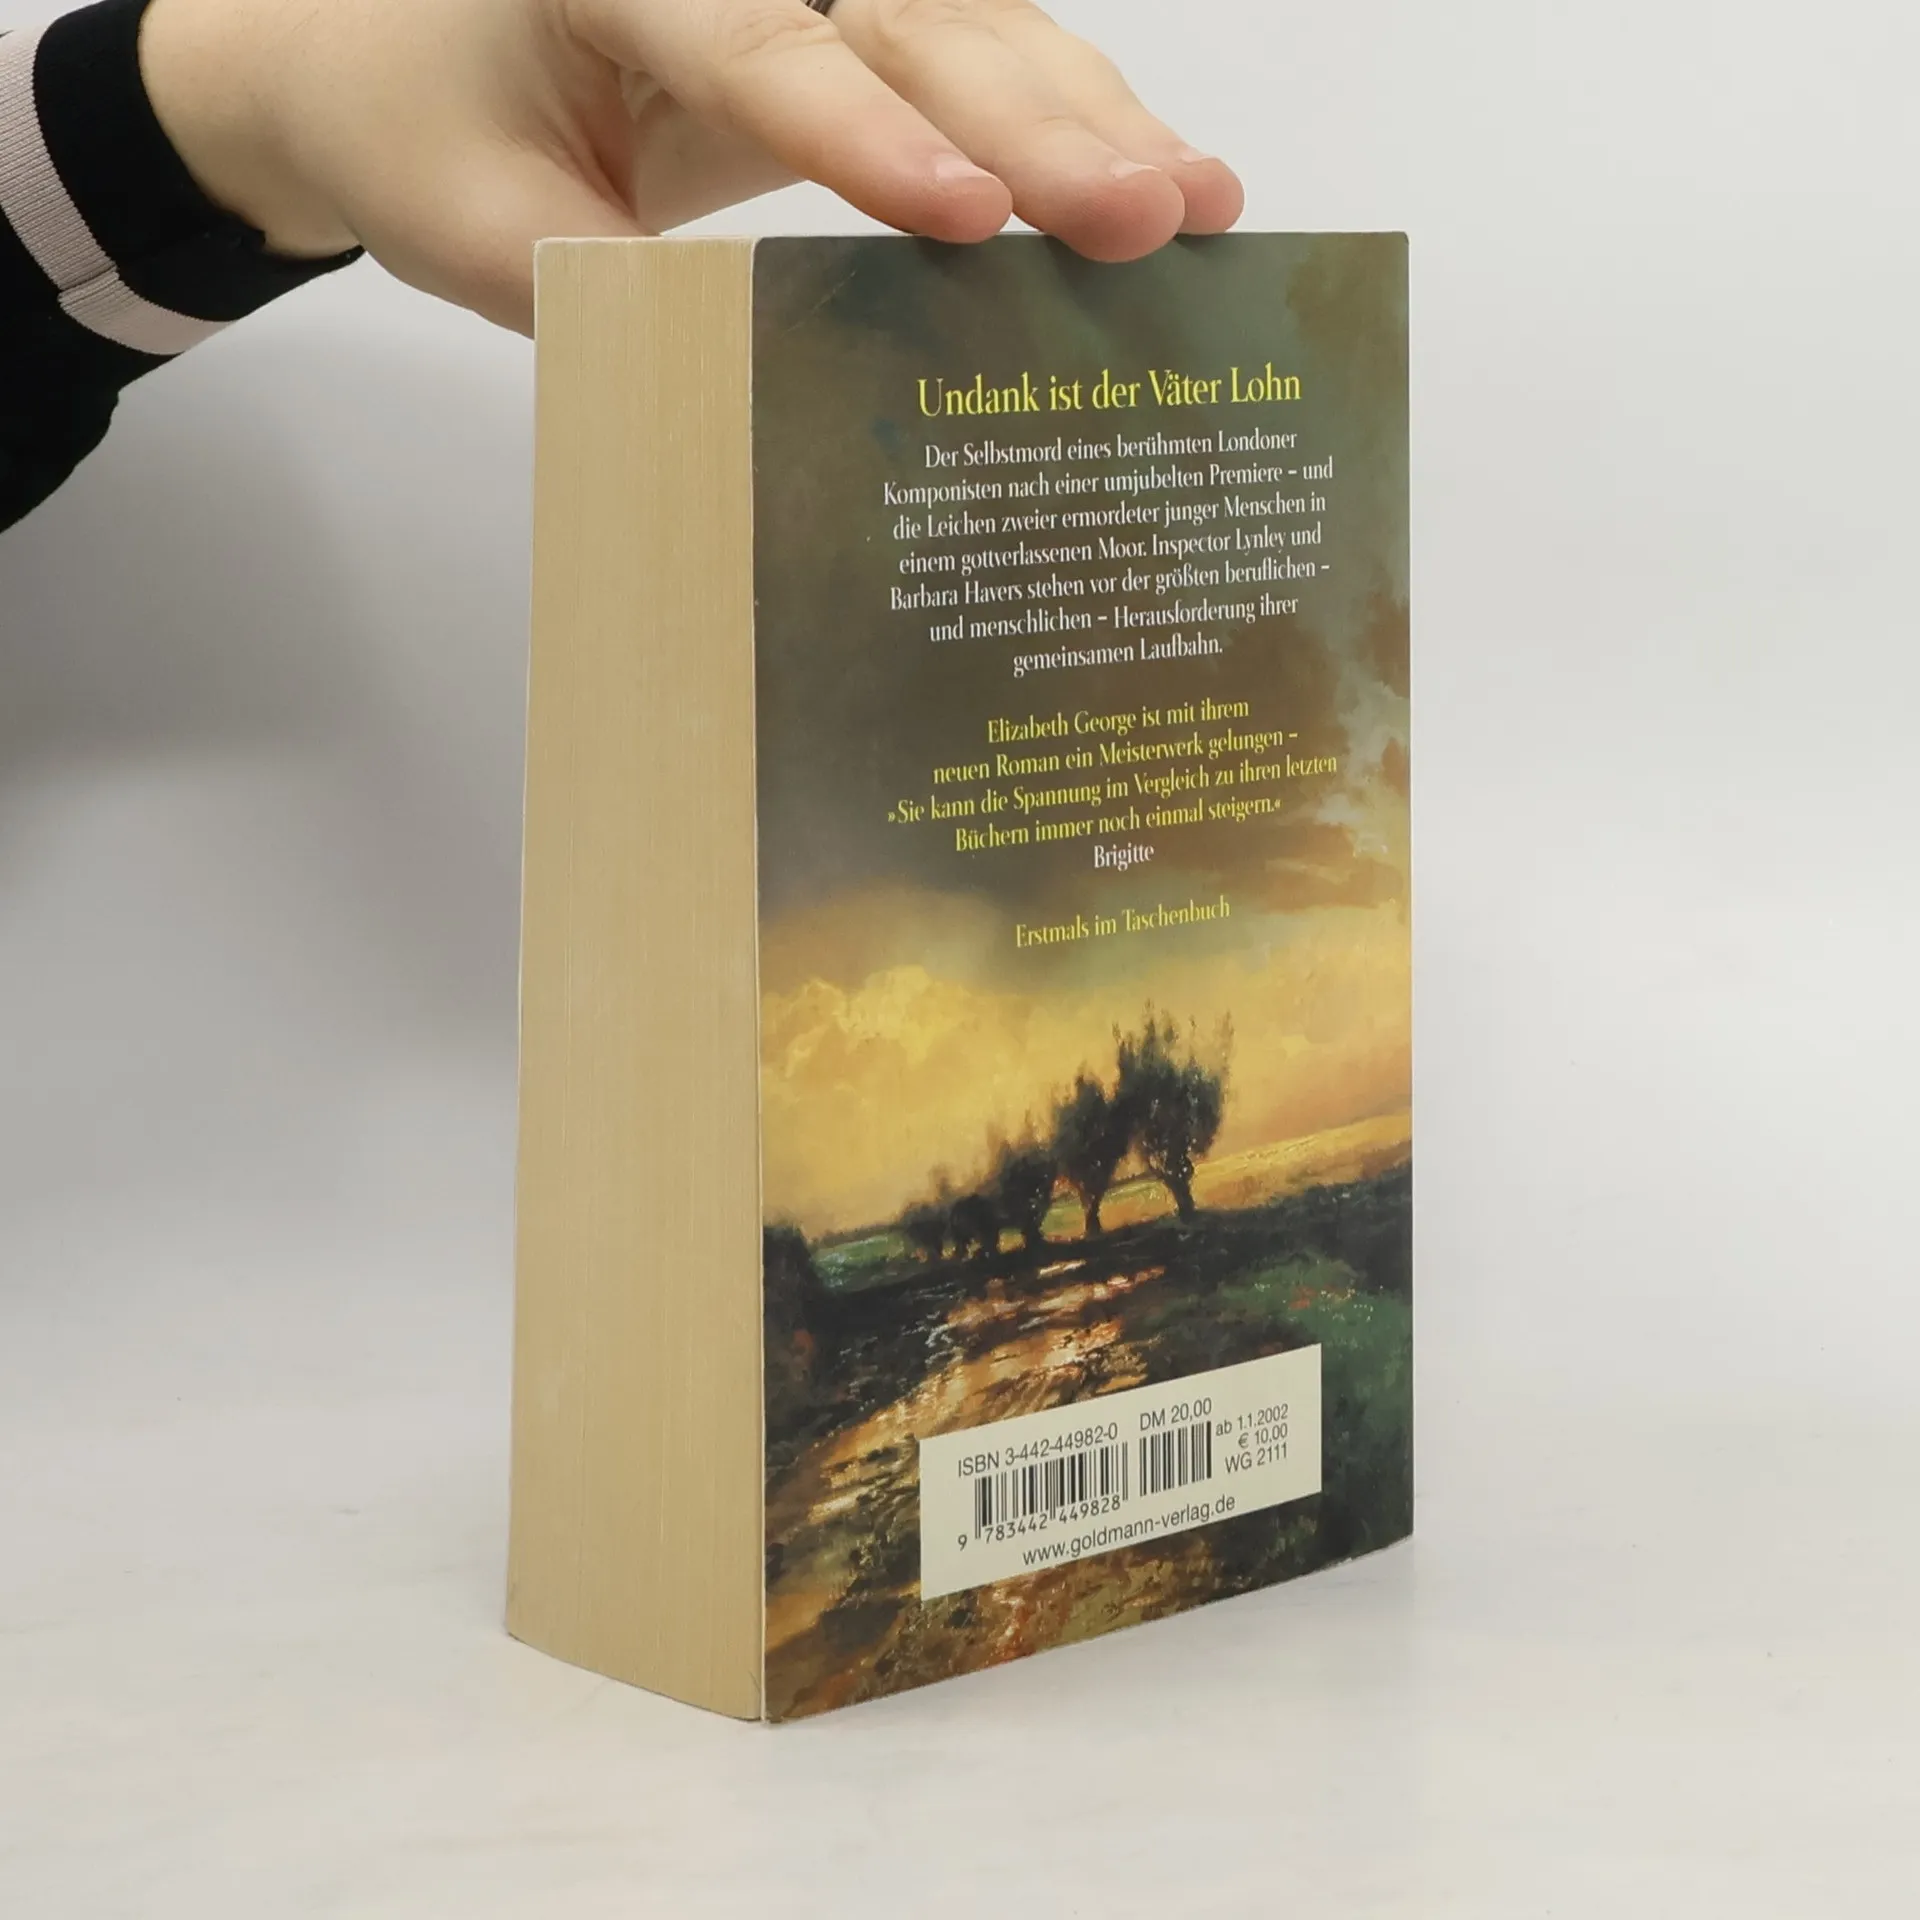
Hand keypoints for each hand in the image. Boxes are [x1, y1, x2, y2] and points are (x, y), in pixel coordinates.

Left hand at [138, 0, 1244, 333]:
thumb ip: (601, 289)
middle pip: (912, 20)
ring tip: (1198, 206)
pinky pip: (985, 54)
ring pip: (978, 23)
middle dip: (1036, 125)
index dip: (868, 133)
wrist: (402, 56)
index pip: (758, 46)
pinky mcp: (862, 22)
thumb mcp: (483, 230)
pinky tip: (1165, 177)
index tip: (966, 217)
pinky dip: (1075, 119)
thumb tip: (757, 380)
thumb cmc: (430, 134)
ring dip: (1091, 117)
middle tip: (1148, 217)